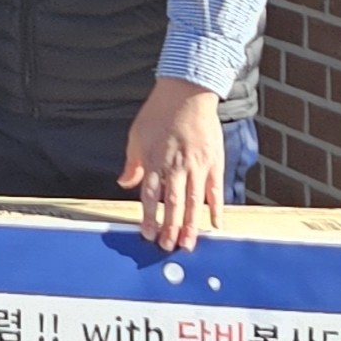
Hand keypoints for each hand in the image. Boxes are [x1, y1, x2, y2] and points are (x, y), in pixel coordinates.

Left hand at [121, 77, 222, 250]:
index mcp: (155, 160)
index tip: (146, 234)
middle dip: (170, 228)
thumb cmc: (158, 113)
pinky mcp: (214, 162)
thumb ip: (132, 163)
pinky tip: (215, 224)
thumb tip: (124, 183)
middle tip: (168, 247)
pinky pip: (215, 190)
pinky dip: (216, 208)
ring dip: (191, 225)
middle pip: (172, 203)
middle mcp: (176, 166)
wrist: (186, 94)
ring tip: (189, 243)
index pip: (150, 195)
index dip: (149, 216)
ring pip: (194, 201)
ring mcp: (197, 165)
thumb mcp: (136, 136)